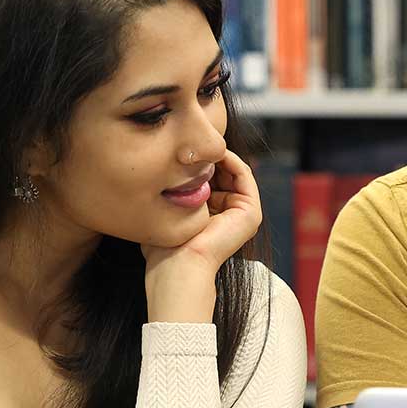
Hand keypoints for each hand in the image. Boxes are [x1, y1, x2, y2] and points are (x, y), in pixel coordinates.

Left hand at [143, 149, 263, 322]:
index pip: (210, 180)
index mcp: (216, 218)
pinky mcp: (251, 212)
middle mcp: (233, 215)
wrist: (177, 266)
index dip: (194, 161)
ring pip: (233, 169)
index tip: (176, 147)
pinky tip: (207, 152)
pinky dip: (227, 158)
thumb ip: (167, 196)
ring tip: (197, 144)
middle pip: (223, 173)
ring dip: (216, 154)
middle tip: (188, 140)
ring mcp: (245, 214)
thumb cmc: (164, 248)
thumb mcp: (164, 215)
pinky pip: (242, 173)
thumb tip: (154, 174)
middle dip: (206, 155)